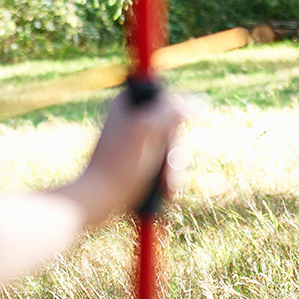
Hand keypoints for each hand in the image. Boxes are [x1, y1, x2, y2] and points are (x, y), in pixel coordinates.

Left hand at [61, 87, 187, 224]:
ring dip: (174, 169)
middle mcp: (131, 118)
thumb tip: (202, 101)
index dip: (178, 118)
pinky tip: (165, 190)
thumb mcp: (147, 131)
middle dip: (176, 151)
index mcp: (129, 102)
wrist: (96, 199)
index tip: (171, 136)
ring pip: (171, 148)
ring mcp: (135, 141)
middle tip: (168, 170)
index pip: (169, 98)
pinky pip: (163, 164)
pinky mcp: (137, 162)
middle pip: (173, 127)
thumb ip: (173, 111)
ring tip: (167, 186)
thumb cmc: (119, 166)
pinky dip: (168, 177)